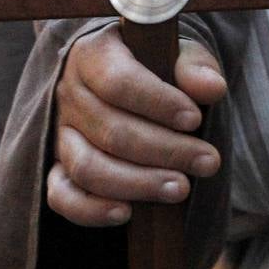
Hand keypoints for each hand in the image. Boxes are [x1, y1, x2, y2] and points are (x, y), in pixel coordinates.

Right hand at [47, 25, 225, 226]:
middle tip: (208, 161)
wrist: (126, 87)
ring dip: (137, 183)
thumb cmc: (154, 68)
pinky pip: (61, 196)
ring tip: (181, 188)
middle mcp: (68, 94)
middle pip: (110, 129)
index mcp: (92, 55)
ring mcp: (59, 134)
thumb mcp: (177, 54)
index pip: (117, 81)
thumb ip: (194, 66)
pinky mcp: (57, 168)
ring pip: (87, 166)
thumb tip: (211, 88)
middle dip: (165, 150)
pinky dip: (90, 210)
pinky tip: (126, 213)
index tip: (194, 119)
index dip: (157, 102)